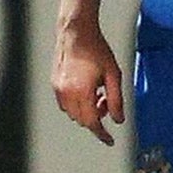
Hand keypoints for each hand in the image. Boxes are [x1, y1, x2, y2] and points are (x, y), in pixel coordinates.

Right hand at [52, 17, 124, 145]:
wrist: (76, 32)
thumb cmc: (96, 49)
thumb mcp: (114, 75)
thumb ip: (116, 100)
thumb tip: (118, 120)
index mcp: (82, 91)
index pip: (92, 122)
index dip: (102, 134)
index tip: (110, 140)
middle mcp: (67, 92)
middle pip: (82, 120)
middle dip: (96, 116)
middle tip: (106, 100)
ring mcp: (58, 88)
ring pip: (73, 114)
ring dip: (86, 110)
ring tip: (96, 91)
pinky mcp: (54, 83)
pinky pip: (65, 104)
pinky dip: (77, 103)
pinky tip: (86, 87)